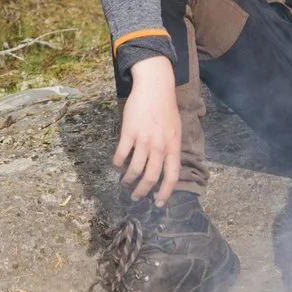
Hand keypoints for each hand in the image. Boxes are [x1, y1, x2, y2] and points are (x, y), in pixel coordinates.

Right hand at [112, 57, 182, 206]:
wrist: (155, 87)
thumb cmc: (166, 108)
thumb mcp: (175, 130)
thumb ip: (171, 149)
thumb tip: (166, 168)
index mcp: (173, 146)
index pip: (172, 176)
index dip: (165, 193)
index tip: (158, 204)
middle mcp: (160, 146)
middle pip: (152, 177)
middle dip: (143, 191)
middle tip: (136, 197)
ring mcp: (144, 139)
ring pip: (135, 168)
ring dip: (128, 179)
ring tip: (124, 183)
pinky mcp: (130, 132)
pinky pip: (122, 154)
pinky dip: (118, 163)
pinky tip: (116, 165)